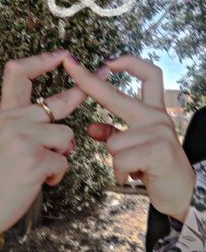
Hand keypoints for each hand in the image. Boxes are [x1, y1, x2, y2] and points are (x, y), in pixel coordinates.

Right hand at [0, 50, 108, 244]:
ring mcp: (25, 139)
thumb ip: (34, 131)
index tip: (62, 54)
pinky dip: (57, 173)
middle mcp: (15, 121)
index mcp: (7, 114)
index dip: (41, 60)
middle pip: (58, 103)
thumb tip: (67, 137)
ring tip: (43, 166)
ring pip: (67, 136)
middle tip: (103, 75)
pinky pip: (64, 160)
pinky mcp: (35, 160)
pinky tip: (42, 180)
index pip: (19, 74)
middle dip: (81, 93)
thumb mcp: (8, 142)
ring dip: (61, 152)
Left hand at [63, 55, 195, 222]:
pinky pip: (121, 160)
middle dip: (90, 82)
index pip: (149, 76)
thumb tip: (90, 128)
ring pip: (113, 143)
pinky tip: (133, 176)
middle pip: (118, 96)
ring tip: (133, 168)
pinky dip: (120, 172)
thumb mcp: (135, 147)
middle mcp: (157, 117)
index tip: (108, 60)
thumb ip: (113, 133)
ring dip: (117, 160)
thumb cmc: (156, 166)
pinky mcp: (159, 151)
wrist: (183, 191)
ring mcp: (159, 132)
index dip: (129, 63)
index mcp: (152, 112)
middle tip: (69, 65)